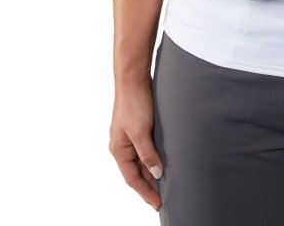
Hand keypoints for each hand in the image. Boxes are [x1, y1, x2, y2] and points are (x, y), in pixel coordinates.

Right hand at [109, 78, 164, 209]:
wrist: (133, 78)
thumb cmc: (134, 103)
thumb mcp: (140, 132)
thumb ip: (147, 154)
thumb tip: (156, 173)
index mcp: (118, 149)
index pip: (132, 178)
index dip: (145, 192)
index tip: (157, 204)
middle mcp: (122, 145)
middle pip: (136, 172)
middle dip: (148, 186)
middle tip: (163, 198)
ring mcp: (130, 137)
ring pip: (141, 161)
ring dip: (151, 173)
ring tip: (165, 185)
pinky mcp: (139, 127)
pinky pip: (145, 150)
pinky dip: (153, 159)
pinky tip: (163, 162)